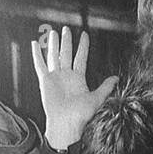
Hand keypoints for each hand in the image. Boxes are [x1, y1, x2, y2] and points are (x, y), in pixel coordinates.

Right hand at [31, 27, 117, 149]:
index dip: (83, 46)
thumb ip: (105, 87)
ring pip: (54, 56)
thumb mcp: (96, 99)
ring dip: (54, 44)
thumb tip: (117, 78)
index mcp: (78, 78)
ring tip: (54, 32)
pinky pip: (40, 65)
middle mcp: (66, 76)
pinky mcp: (45, 81)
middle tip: (66, 29)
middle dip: (66, 41)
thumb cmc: (81, 115)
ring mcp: (55, 77)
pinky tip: (36, 44)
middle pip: (66, 54)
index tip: (84, 35)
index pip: (81, 57)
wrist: (66, 124)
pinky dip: (37, 55)